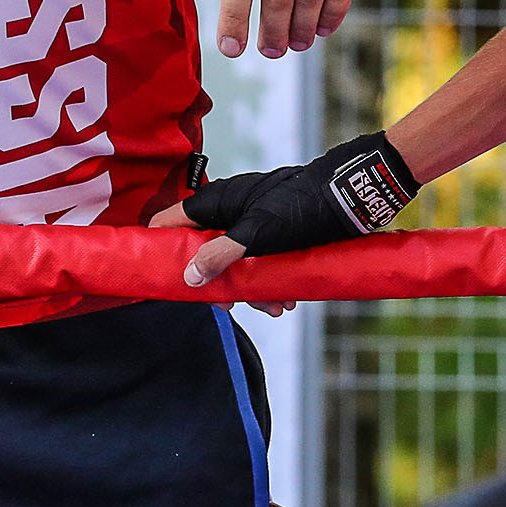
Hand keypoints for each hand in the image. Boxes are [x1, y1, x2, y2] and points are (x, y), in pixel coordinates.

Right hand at [149, 132, 419, 288]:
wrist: (347, 199)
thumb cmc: (299, 207)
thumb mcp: (256, 234)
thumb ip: (220, 256)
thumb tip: (189, 278)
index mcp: (215, 204)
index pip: (168, 223)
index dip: (158, 249)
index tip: (160, 278)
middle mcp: (227, 214)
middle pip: (200, 253)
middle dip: (215, 283)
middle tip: (228, 305)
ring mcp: (248, 226)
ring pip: (232, 264)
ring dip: (249, 290)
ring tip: (274, 307)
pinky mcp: (270, 238)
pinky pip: (257, 266)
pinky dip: (267, 285)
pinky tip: (285, 300)